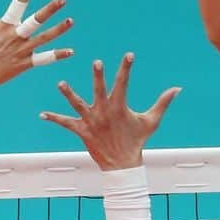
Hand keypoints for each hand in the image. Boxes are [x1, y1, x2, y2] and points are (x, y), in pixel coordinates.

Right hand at [0, 0, 73, 90]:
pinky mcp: (24, 65)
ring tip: (71, 21)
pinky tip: (70, 51)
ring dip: (58, 30)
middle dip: (49, 10)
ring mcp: (21, 52)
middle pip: (36, 21)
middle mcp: (15, 37)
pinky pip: (43, 59)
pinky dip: (57, 55)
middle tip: (62, 0)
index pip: (18, 3)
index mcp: (3, 26)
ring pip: (44, 39)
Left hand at [40, 53, 179, 170]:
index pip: (124, 83)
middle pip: (100, 90)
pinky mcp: (82, 131)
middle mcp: (104, 112)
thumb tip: (177, 88)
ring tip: (60, 84)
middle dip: (98, 76)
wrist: (122, 164)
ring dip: (68, 94)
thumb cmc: (137, 141)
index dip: (126, 68)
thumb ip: (163, 103)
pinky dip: (54, 119)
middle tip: (96, 62)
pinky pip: (66, 123)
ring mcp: (91, 121)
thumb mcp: (151, 121)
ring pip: (78, 104)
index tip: (129, 55)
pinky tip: (42, 114)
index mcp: (119, 107)